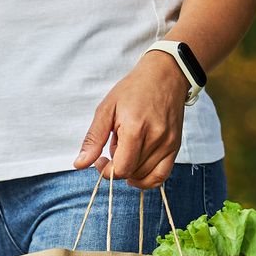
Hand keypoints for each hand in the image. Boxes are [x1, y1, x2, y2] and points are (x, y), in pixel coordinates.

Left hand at [74, 52, 187, 189]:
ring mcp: (168, 144)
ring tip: (128, 149)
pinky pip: (161, 176)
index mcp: (135, 129)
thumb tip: (80, 164)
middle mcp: (155, 138)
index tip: (100, 160)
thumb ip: (93, 139)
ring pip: (144, 176)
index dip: (105, 170)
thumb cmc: (134, 89)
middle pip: (131, 173)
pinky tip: (137, 171)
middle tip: (114, 147)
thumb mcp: (106, 109)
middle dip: (117, 167)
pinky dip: (147, 179)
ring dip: (131, 169)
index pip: (121, 169)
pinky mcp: (175, 146)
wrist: (165, 75)